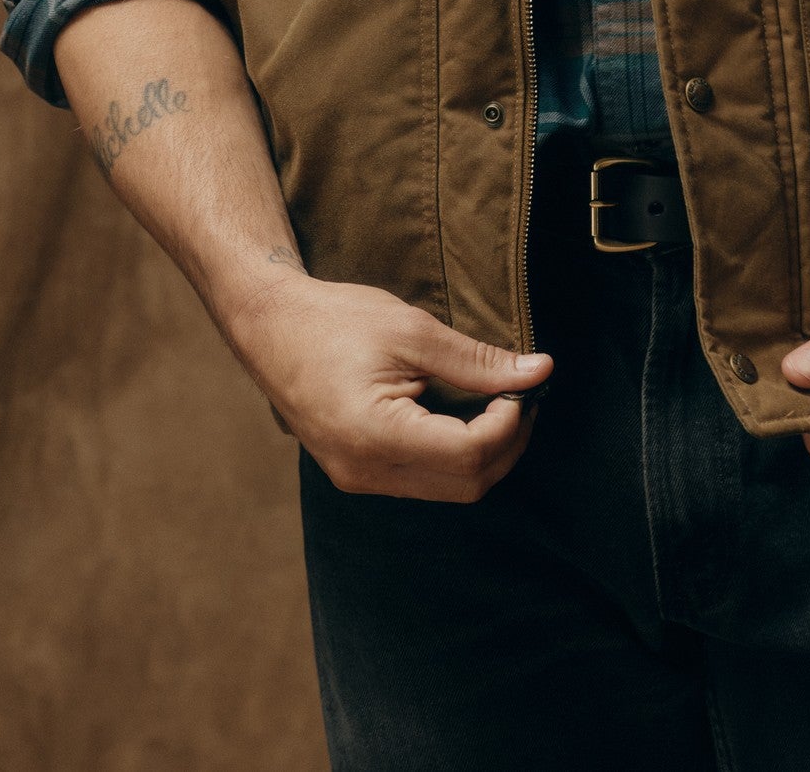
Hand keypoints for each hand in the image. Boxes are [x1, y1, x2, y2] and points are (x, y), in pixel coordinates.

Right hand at [229, 272, 552, 501]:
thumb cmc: (336, 320)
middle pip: (466, 483)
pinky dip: (455, 454)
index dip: (510, 422)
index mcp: (376, 436)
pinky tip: (464, 415)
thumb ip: (477, 361)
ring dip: (484, 453)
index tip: (523, 385)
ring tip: (498, 403)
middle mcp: (366, 471)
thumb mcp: (413, 330)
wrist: (270, 327)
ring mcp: (358, 478)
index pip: (469, 454)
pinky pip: (422, 480)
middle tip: (521, 395)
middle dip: (506, 443)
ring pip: (447, 489)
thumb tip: (539, 371)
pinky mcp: (357, 472)